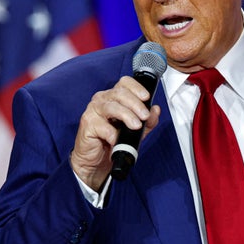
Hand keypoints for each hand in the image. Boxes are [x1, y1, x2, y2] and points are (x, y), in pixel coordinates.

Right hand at [70, 76, 159, 191]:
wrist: (97, 159)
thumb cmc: (113, 141)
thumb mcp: (136, 131)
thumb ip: (148, 121)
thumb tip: (155, 110)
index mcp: (114, 97)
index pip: (125, 83)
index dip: (136, 87)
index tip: (146, 97)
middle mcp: (102, 100)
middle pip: (119, 93)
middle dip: (135, 104)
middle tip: (144, 115)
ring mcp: (93, 111)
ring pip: (111, 107)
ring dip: (127, 115)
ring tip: (136, 126)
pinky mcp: (87, 124)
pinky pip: (102, 126)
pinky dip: (112, 134)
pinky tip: (117, 140)